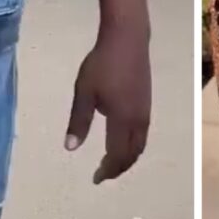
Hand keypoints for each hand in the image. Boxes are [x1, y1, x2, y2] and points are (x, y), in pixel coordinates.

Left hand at [66, 28, 150, 182]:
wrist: (127, 39)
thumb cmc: (102, 65)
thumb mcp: (83, 93)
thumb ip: (79, 121)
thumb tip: (71, 148)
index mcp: (122, 119)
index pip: (117, 154)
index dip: (107, 170)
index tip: (95, 178)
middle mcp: (138, 120)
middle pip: (133, 153)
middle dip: (119, 168)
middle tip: (103, 174)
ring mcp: (146, 111)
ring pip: (141, 144)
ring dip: (128, 157)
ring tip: (113, 161)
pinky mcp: (147, 102)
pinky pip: (143, 133)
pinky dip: (134, 145)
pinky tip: (123, 140)